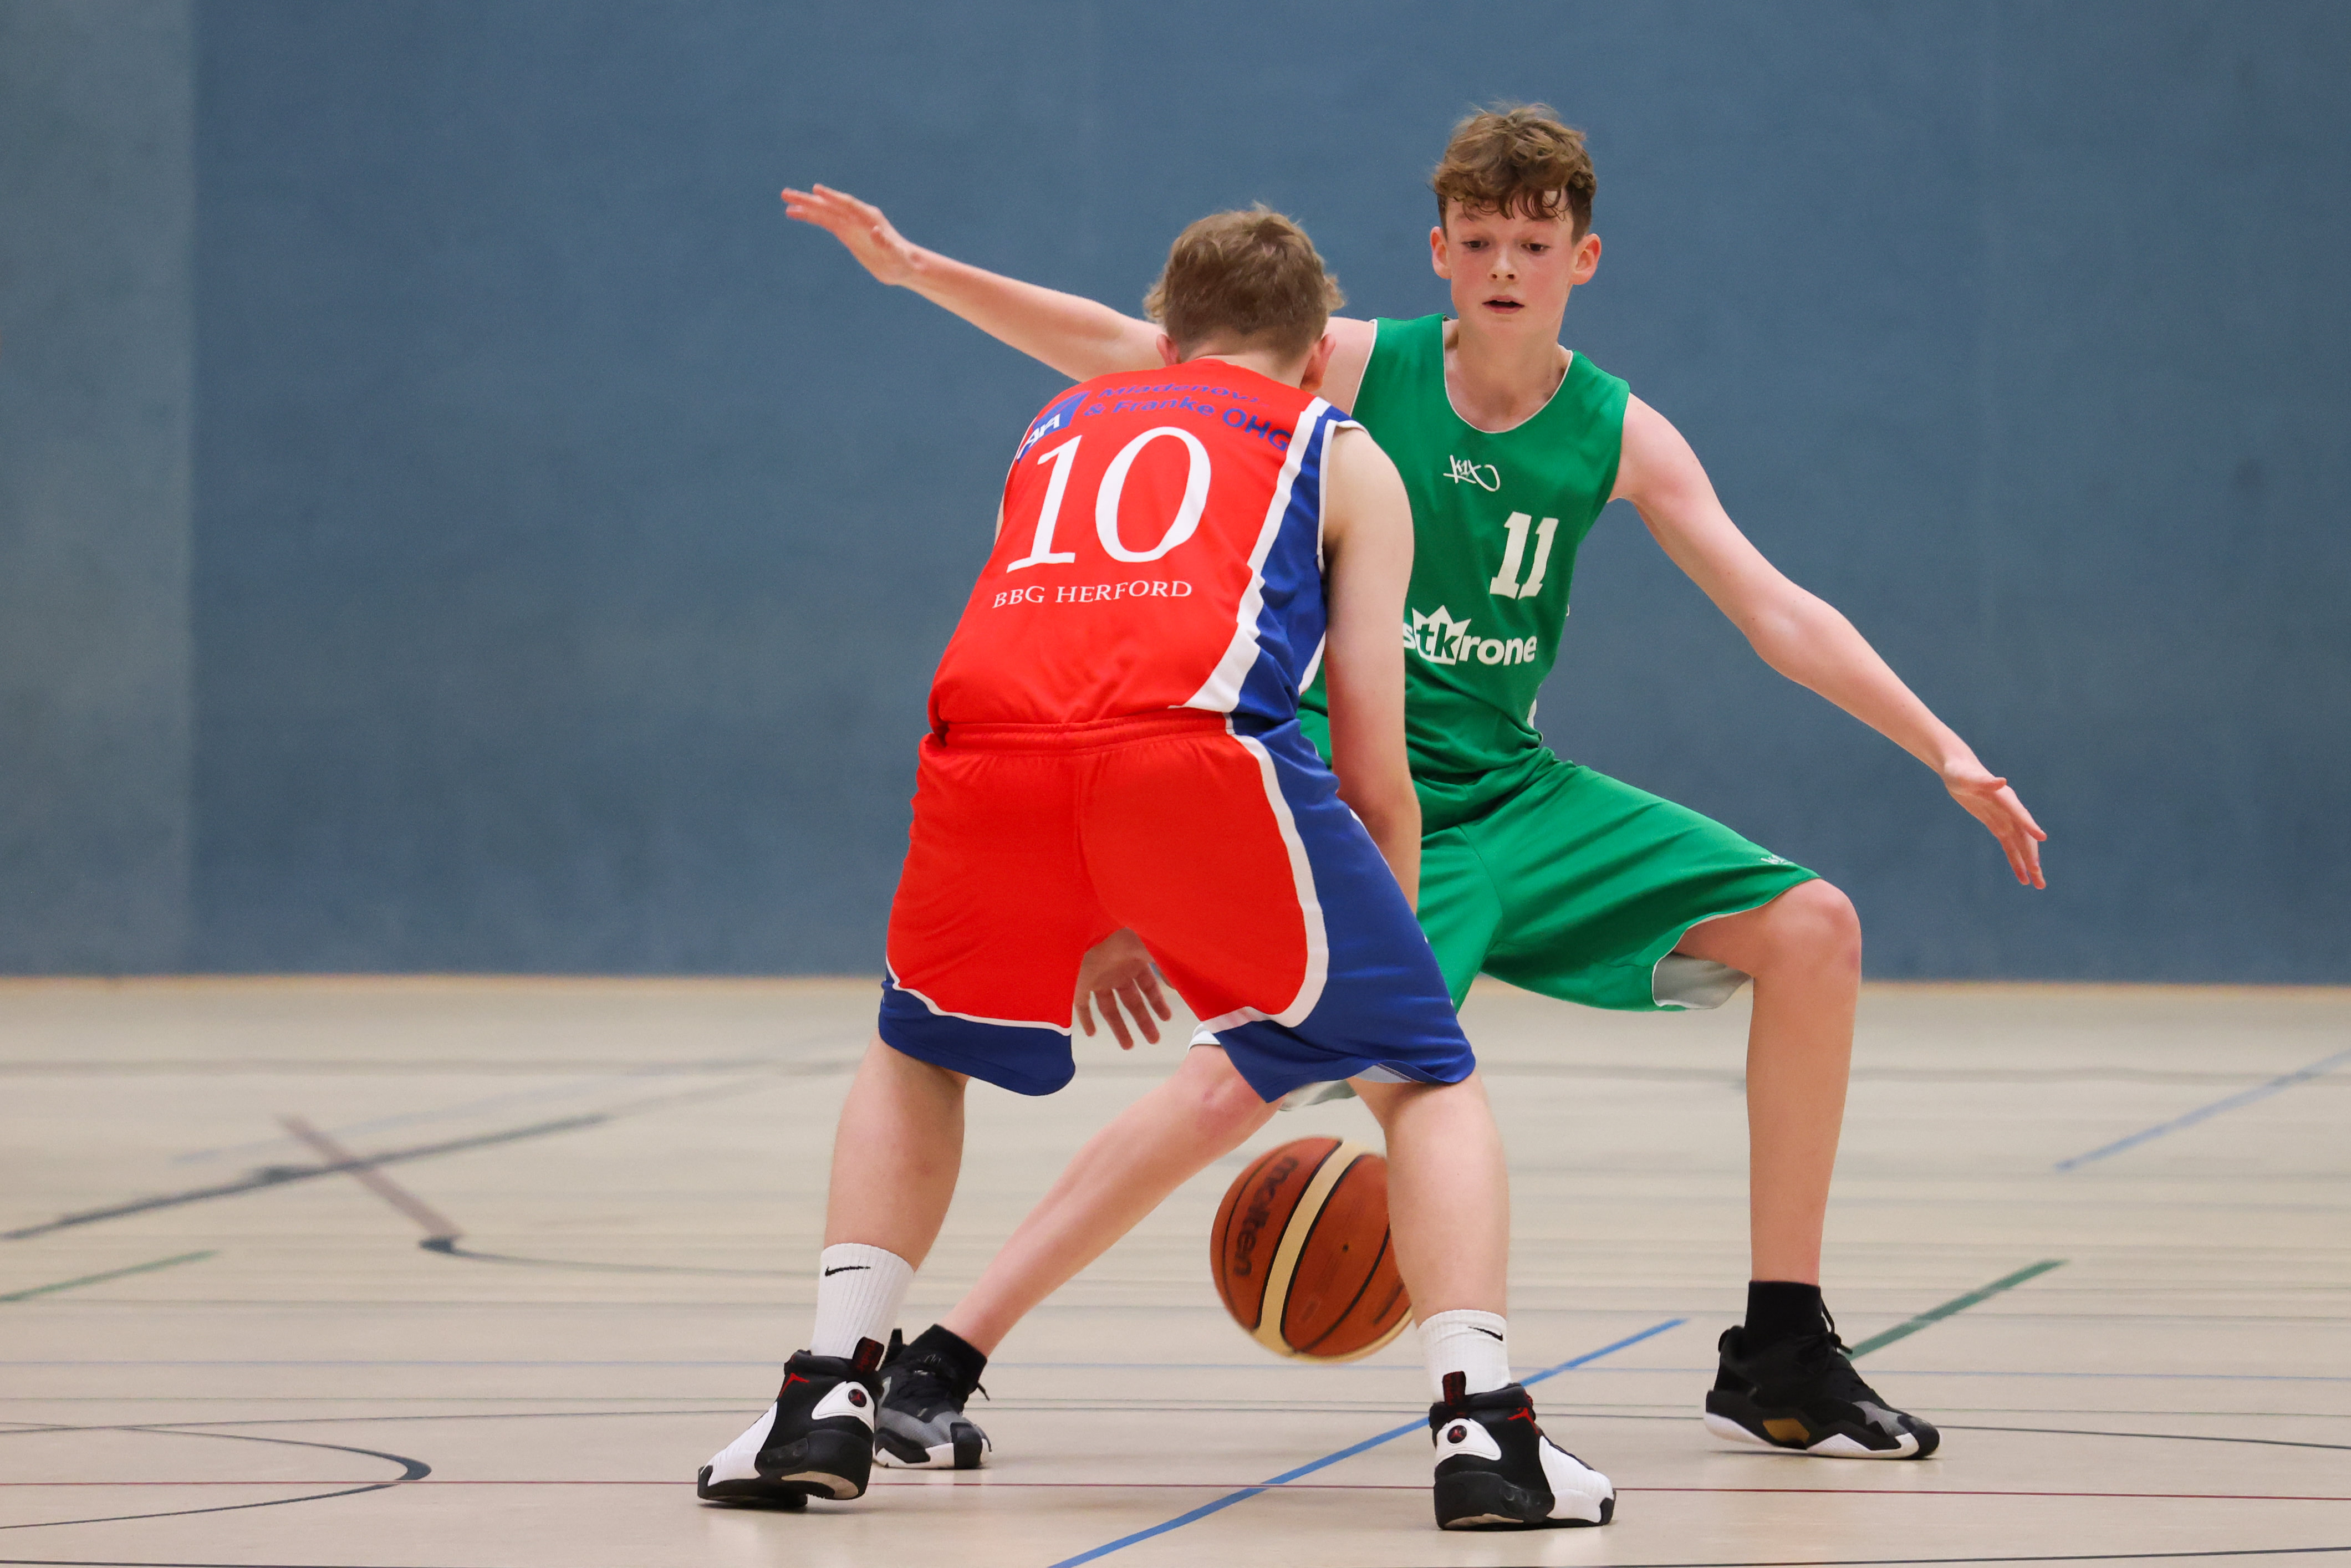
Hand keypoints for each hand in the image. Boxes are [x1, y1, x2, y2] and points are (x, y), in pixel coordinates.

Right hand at [780, 184, 921, 286]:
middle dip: (810, 200)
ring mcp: (850, 223)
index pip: (848, 205)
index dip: (832, 198)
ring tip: (786, 201)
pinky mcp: (845, 232)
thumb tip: (875, 231)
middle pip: (831, 205)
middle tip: (787, 194)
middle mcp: (858, 217)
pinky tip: (795, 213)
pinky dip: (810, 216)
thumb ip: (886, 244)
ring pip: (825, 211)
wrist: (904, 265)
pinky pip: (824, 221)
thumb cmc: (902, 261)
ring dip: (806, 206)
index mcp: (870, 218)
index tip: (816, 191)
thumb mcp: (896, 256)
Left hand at [1073, 929, 1172, 1049]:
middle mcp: (1116, 971)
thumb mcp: (1152, 949)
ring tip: (1129, 1046)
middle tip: (1154, 1041)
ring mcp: (1096, 978)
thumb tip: (1182, 986)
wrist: (1087, 929)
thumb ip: (1168, 968)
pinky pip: (1082, 1005)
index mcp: (1133, 961)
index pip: (1148, 987)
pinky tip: (1092, 1034)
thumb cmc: (1121, 937)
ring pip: (1108, 1008)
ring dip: (1118, 1027)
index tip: (1166, 1019)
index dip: (1158, 1004)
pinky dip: (1085, 1020)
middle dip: (1143, 1021)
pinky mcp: (1078, 983)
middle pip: (1131, 1002)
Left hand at [1943, 761, 2047, 888]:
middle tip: (2038, 875)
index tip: (2042, 838)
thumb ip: (1985, 781)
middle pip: (2024, 836)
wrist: (1959, 771)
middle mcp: (2010, 810)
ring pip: (2021, 845)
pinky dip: (2016, 861)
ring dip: (2029, 864)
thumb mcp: (1968, 778)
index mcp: (2005, 798)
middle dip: (2032, 855)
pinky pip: (2009, 846)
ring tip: (2038, 885)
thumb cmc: (1962, 772)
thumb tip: (2001, 781)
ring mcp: (2006, 819)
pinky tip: (2022, 877)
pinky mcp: (1998, 825)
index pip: (2019, 814)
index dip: (2029, 825)